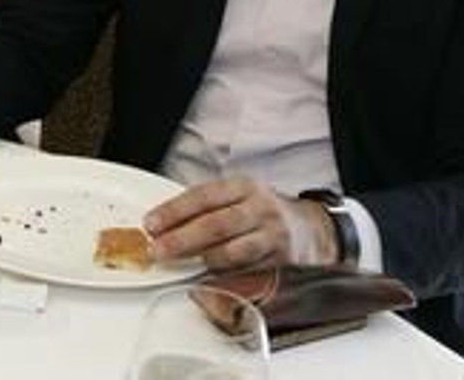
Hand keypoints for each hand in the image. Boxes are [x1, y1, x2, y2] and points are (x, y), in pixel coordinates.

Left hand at [143, 176, 339, 270]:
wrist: (312, 228)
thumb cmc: (262, 211)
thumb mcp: (237, 196)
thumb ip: (205, 207)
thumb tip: (163, 224)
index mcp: (242, 187)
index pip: (203, 196)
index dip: (174, 211)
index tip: (151, 223)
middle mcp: (259, 208)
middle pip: (215, 225)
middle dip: (182, 239)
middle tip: (157, 249)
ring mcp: (272, 235)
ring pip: (233, 251)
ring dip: (201, 259)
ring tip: (179, 263)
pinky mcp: (280, 260)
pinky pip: (247, 270)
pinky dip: (223, 275)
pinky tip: (205, 276)